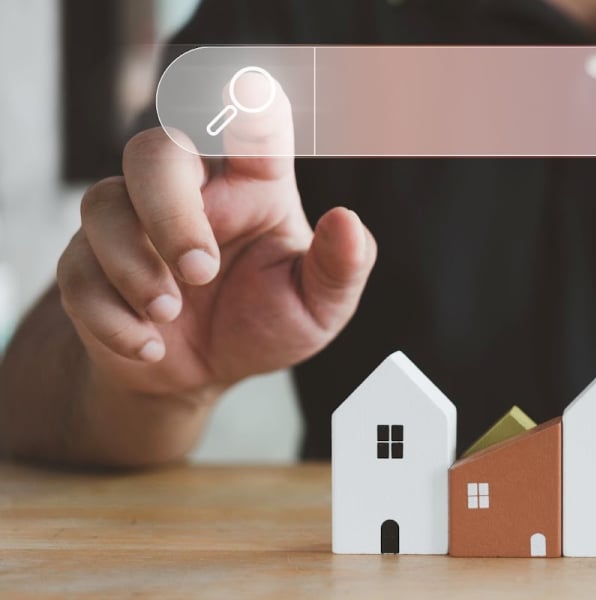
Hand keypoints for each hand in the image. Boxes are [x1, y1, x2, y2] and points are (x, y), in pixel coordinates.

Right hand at [56, 72, 375, 398]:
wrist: (203, 375)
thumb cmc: (265, 321)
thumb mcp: (318, 307)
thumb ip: (341, 268)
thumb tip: (348, 222)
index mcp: (255, 183)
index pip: (252, 125)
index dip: (250, 102)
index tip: (250, 89)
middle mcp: (191, 191)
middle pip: (155, 153)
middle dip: (169, 211)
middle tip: (199, 270)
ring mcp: (132, 224)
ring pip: (102, 204)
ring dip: (134, 265)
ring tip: (170, 312)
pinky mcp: (88, 265)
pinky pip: (77, 273)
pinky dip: (113, 317)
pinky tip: (150, 344)